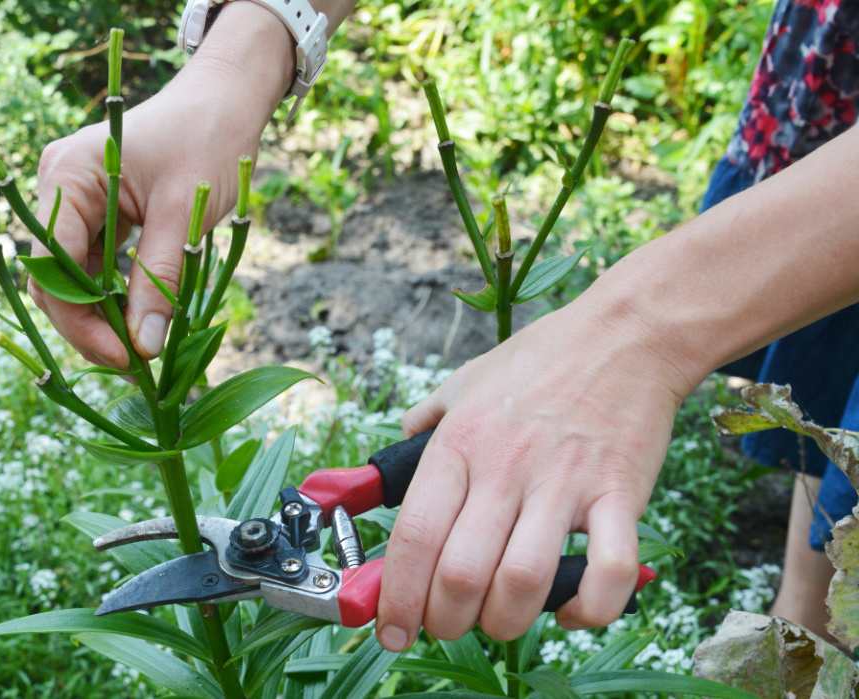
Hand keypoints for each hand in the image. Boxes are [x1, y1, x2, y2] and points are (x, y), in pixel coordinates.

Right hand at [31, 4, 293, 367]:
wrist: (227, 99)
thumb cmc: (208, 140)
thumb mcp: (186, 215)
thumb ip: (160, 279)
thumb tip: (144, 345)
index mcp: (67, 176)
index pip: (52, 266)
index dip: (80, 320)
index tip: (125, 356)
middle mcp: (59, 187)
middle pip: (55, 277)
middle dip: (89, 325)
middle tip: (135, 363)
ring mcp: (75, 201)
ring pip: (73, 276)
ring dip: (102, 315)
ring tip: (141, 349)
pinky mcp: (96, 212)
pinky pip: (93, 265)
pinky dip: (113, 295)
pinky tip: (140, 320)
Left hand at [375, 296, 695, 648]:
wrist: (624, 335)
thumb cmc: (539, 361)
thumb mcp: (464, 382)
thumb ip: (424, 424)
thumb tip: (392, 461)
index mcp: (459, 444)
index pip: (413, 536)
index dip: (396, 595)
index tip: (392, 628)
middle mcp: (504, 468)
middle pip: (460, 574)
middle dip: (444, 620)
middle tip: (446, 624)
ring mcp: (564, 484)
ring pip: (522, 583)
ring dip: (504, 622)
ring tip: (498, 620)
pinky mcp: (620, 496)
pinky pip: (607, 572)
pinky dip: (588, 609)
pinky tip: (571, 610)